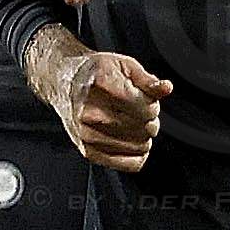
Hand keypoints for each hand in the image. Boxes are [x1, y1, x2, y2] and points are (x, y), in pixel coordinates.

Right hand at [42, 39, 172, 171]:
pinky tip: (130, 140)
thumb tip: (165, 88)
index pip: (145, 108)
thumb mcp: (123, 65)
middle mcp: (90, 111)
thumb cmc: (94, 74)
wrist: (63, 84)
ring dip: (143, 136)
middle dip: (149, 120)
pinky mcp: (88, 151)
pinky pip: (131, 164)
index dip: (152, 104)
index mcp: (101, 85)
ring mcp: (88, 133)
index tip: (144, 100)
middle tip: (137, 111)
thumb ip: (147, 80)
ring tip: (131, 123)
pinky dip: (138, 155)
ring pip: (140, 146)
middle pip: (144, 128)